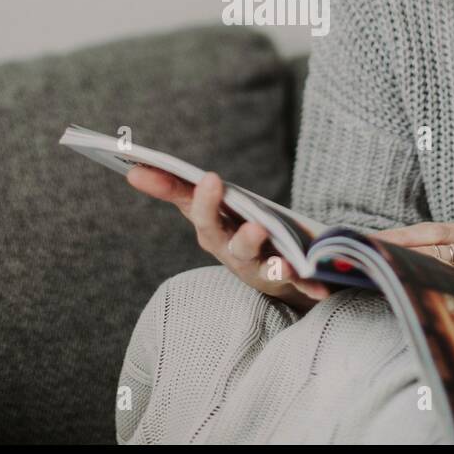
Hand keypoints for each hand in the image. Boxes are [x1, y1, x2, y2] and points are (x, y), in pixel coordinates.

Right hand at [125, 164, 330, 311]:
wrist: (280, 274)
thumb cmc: (242, 232)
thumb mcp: (215, 207)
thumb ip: (181, 187)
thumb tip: (133, 167)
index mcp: (211, 226)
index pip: (182, 202)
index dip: (162, 186)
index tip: (136, 170)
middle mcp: (229, 249)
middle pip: (213, 230)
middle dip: (209, 207)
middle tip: (211, 180)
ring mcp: (258, 266)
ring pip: (253, 258)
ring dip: (253, 244)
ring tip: (258, 229)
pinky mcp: (288, 280)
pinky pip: (298, 282)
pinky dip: (308, 283)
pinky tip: (321, 286)